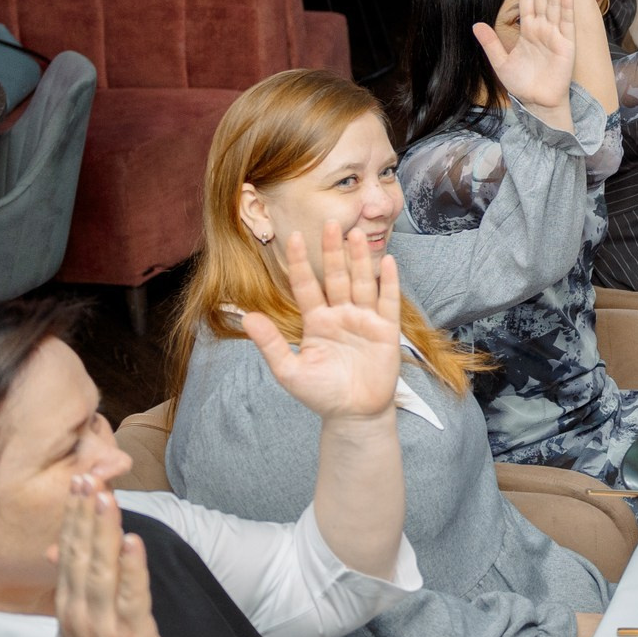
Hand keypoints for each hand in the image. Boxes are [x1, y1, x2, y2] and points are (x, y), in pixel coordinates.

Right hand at [53, 478, 165, 636]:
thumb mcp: (78, 621)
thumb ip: (73, 584)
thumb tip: (57, 549)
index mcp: (70, 604)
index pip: (69, 553)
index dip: (73, 518)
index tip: (77, 484)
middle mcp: (81, 612)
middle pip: (82, 555)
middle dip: (85, 516)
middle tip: (87, 478)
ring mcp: (104, 624)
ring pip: (103, 571)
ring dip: (105, 533)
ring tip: (106, 500)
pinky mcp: (130, 636)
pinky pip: (131, 597)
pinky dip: (132, 569)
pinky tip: (134, 543)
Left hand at [247, 227, 405, 422]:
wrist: (354, 414)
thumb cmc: (321, 394)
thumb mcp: (289, 371)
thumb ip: (271, 343)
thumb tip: (248, 316)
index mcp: (316, 322)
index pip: (306, 285)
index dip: (299, 262)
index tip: (292, 236)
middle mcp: (340, 315)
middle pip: (336, 276)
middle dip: (332, 251)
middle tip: (330, 222)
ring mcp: (364, 320)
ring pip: (362, 282)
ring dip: (360, 259)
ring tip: (357, 234)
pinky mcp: (386, 330)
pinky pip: (388, 301)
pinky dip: (389, 282)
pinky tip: (388, 262)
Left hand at [474, 0, 574, 123]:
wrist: (538, 103)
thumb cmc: (522, 84)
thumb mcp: (500, 62)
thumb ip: (490, 43)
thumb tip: (476, 25)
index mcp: (529, 29)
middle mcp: (543, 28)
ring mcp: (556, 35)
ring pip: (554, 4)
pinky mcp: (566, 45)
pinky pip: (566, 23)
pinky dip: (566, 8)